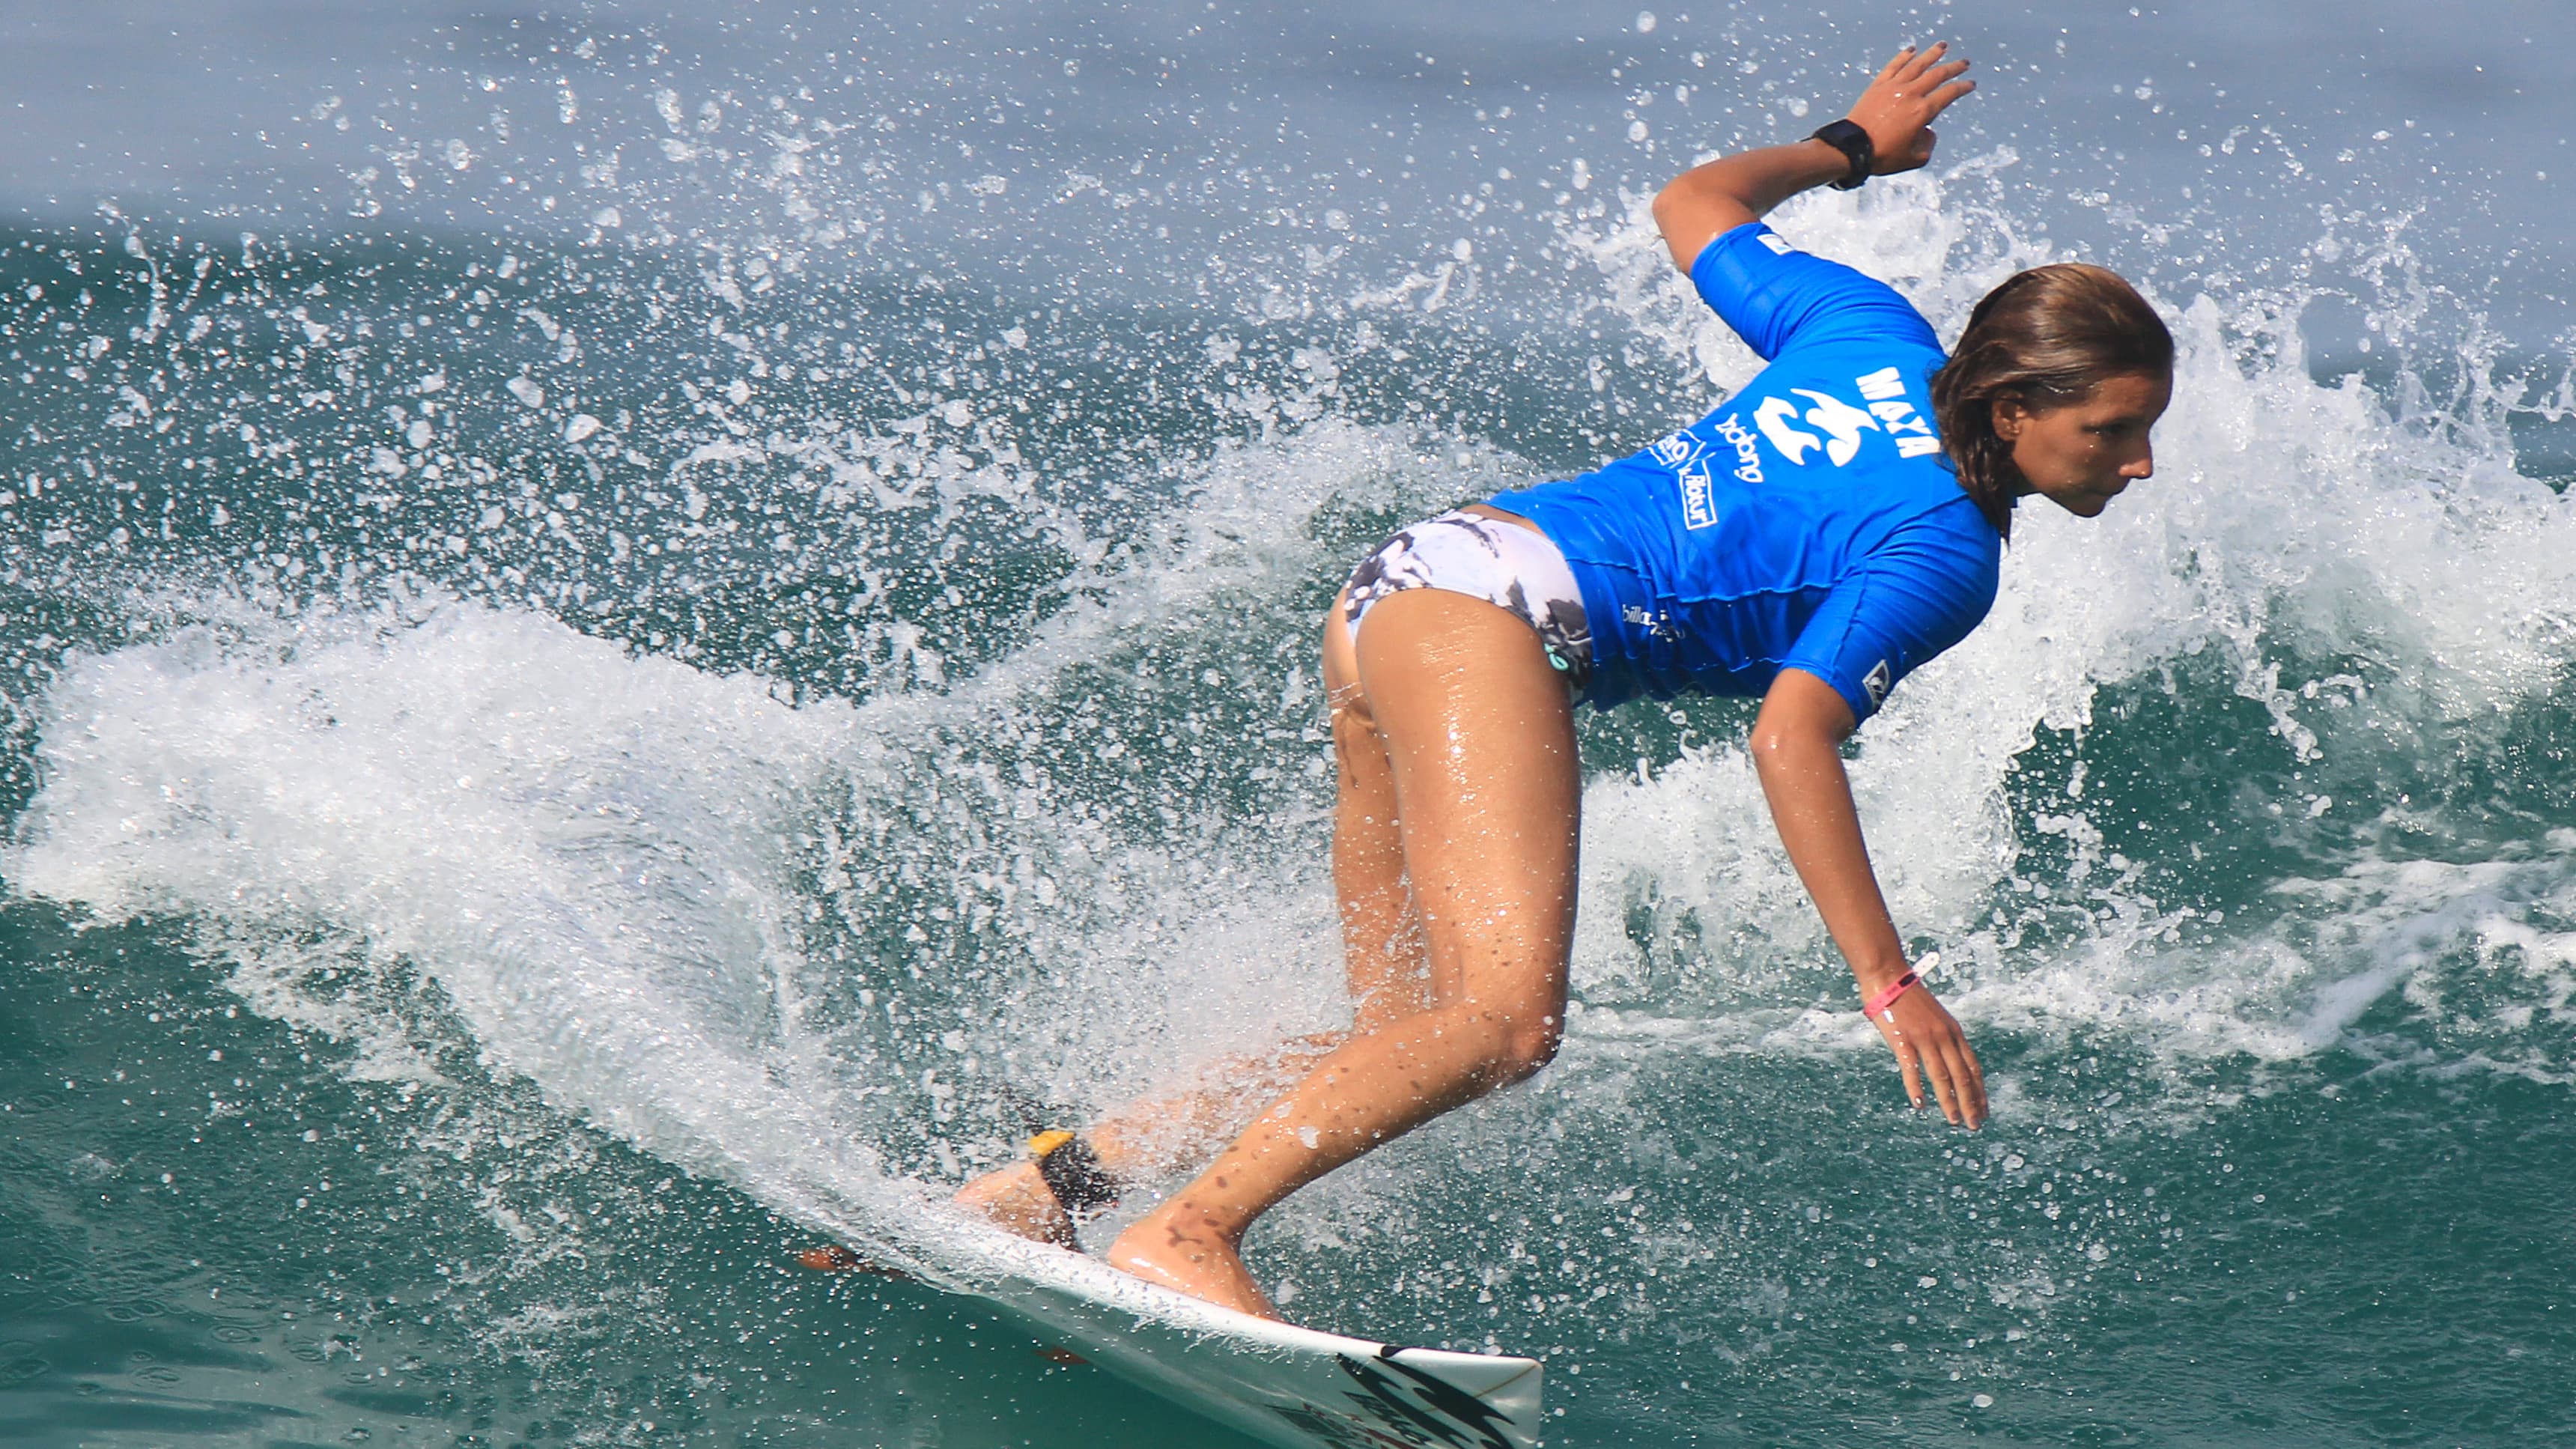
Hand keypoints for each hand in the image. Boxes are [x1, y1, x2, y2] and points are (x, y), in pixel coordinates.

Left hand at [1845, 42, 1975, 175]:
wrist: (1852, 149)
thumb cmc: (1883, 156)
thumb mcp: (1914, 159)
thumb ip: (1927, 144)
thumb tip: (1927, 132)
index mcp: (1923, 111)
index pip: (1949, 94)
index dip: (1962, 88)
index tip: (1970, 84)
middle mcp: (1911, 94)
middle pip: (1937, 74)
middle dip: (1953, 67)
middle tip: (1964, 63)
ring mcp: (1894, 87)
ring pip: (1917, 64)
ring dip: (1932, 54)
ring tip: (1942, 46)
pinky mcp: (1878, 85)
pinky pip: (1893, 66)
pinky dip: (1903, 56)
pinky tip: (1911, 50)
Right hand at [1869, 980, 1986, 1126]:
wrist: (1888, 976)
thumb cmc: (1909, 997)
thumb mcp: (1935, 1017)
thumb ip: (1943, 1038)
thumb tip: (1950, 1062)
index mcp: (1954, 1031)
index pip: (1973, 1068)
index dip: (1980, 1092)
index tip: (1985, 1111)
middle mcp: (1944, 1036)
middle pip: (1962, 1075)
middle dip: (1971, 1103)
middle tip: (1975, 1125)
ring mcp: (1924, 1038)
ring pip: (1942, 1075)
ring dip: (1950, 1101)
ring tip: (1955, 1120)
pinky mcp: (1902, 1039)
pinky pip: (1911, 1068)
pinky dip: (1916, 1087)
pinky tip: (1920, 1104)